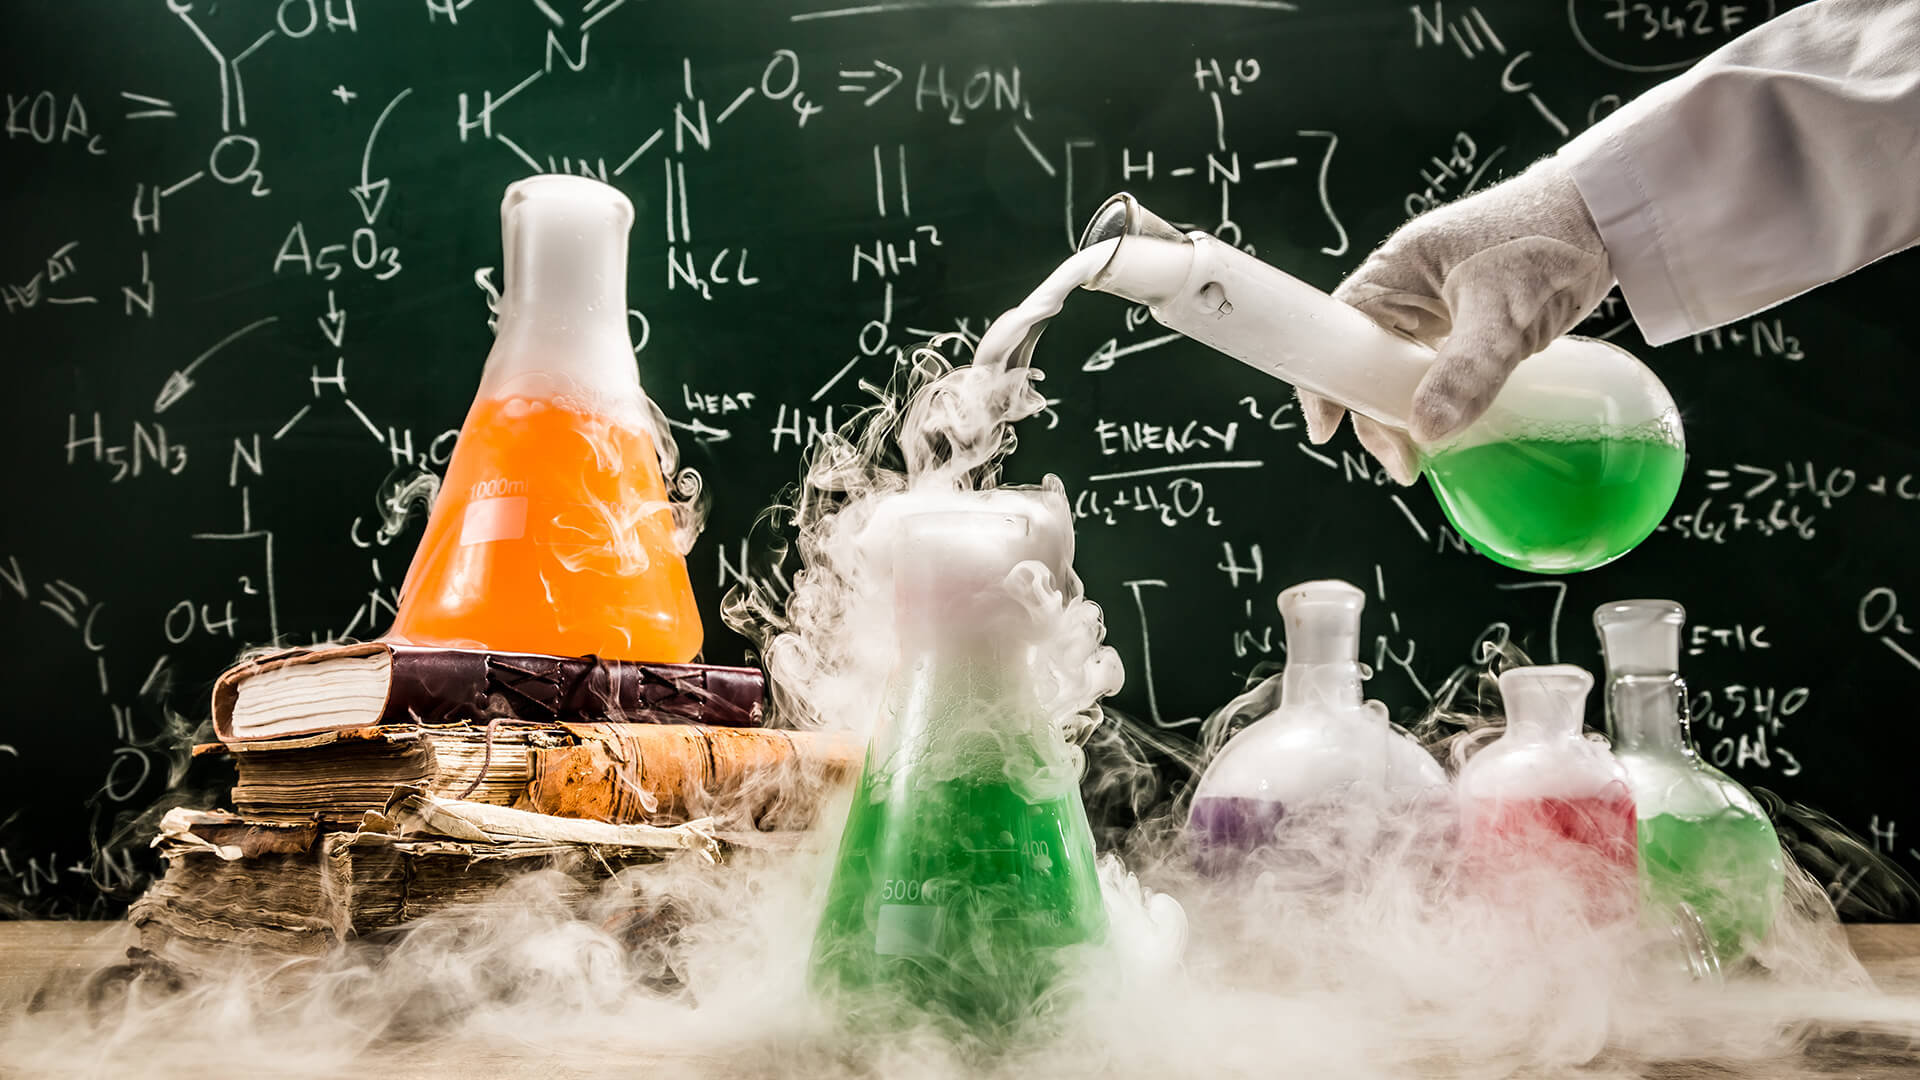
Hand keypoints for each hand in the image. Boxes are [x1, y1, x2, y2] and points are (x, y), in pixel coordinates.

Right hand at [1300, 156, 1614, 484]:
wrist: (1608, 211)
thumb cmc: (1549, 241)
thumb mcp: (1506, 313)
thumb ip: (1467, 372)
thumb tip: (1424, 433)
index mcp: (1396, 271)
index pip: (1337, 330)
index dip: (1325, 381)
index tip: (1328, 431)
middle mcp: (1407, 287)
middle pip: (1365, 358)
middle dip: (1374, 413)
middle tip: (1405, 461)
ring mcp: (1437, 303)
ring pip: (1401, 366)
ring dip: (1405, 409)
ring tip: (1424, 455)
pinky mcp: (1468, 318)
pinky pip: (1436, 365)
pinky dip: (1439, 397)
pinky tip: (1455, 426)